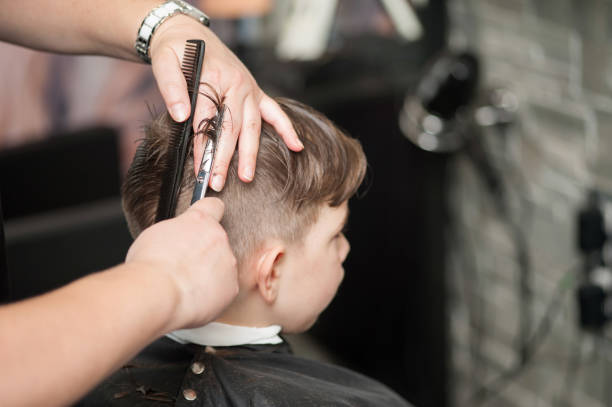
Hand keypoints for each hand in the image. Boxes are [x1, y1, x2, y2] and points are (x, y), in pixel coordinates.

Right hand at [125, 198, 237, 329]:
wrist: (157, 293)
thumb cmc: (149, 266)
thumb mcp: (156, 235)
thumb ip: (176, 232)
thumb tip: (178, 238)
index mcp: (199, 220)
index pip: (214, 206)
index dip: (210, 214)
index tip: (205, 224)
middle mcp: (218, 237)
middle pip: (217, 242)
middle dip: (205, 252)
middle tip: (185, 266)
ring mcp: (228, 262)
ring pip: (222, 266)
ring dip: (209, 274)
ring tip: (186, 285)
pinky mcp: (232, 286)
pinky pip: (224, 289)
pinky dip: (212, 294)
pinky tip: (193, 297)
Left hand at [148, 15, 303, 190]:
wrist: (189, 31)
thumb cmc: (177, 49)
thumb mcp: (165, 61)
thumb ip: (171, 87)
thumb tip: (180, 116)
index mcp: (214, 78)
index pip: (208, 118)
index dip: (202, 145)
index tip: (198, 167)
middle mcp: (236, 85)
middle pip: (232, 127)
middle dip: (225, 158)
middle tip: (217, 182)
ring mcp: (249, 90)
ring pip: (252, 126)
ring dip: (250, 153)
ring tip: (246, 177)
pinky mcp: (256, 92)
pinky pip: (275, 112)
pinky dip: (287, 129)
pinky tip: (297, 146)